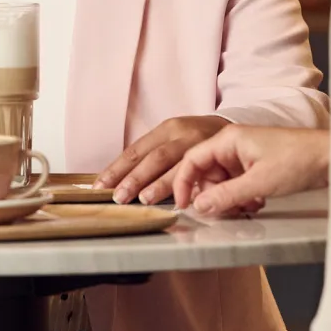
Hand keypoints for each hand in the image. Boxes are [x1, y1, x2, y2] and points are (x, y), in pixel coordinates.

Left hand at [100, 116, 232, 203]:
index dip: (117, 169)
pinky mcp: (216, 156)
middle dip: (134, 178)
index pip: (135, 151)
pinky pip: (199, 173)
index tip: (100, 185)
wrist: (229, 129)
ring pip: (176, 165)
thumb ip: (152, 158)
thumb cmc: (194, 139)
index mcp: (165, 129)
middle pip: (154, 157)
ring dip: (159, 185)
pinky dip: (187, 187)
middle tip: (119, 196)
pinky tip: (179, 201)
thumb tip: (120, 183)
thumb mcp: (172, 140)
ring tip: (144, 199)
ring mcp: (200, 144)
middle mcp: (181, 134)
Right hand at [172, 126, 330, 216]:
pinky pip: (237, 184)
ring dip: (230, 199)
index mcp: (228, 140)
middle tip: (226, 211)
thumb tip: (200, 207)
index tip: (184, 204)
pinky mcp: (256, 166)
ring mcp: (245, 156)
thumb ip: (226, 196)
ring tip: (247, 207)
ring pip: (222, 182)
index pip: (192, 160)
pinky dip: (242, 197)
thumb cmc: (299, 160)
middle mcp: (233, 146)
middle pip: (206, 174)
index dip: (184, 183)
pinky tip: (256, 203)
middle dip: (213, 195)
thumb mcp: (259, 183)